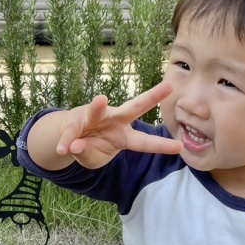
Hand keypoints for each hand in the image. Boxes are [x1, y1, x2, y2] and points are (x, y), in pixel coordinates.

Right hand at [55, 82, 182, 168]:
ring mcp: (95, 118)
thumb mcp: (92, 158)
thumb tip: (76, 146)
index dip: (161, 145)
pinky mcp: (76, 120)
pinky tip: (64, 149)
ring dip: (100, 106)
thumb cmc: (89, 147)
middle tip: (169, 86)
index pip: (145, 142)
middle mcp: (115, 121)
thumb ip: (88, 154)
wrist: (69, 139)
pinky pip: (71, 132)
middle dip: (152, 97)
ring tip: (100, 100)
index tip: (180, 147)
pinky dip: (66, 141)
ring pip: (98, 110)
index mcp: (124, 137)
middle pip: (135, 107)